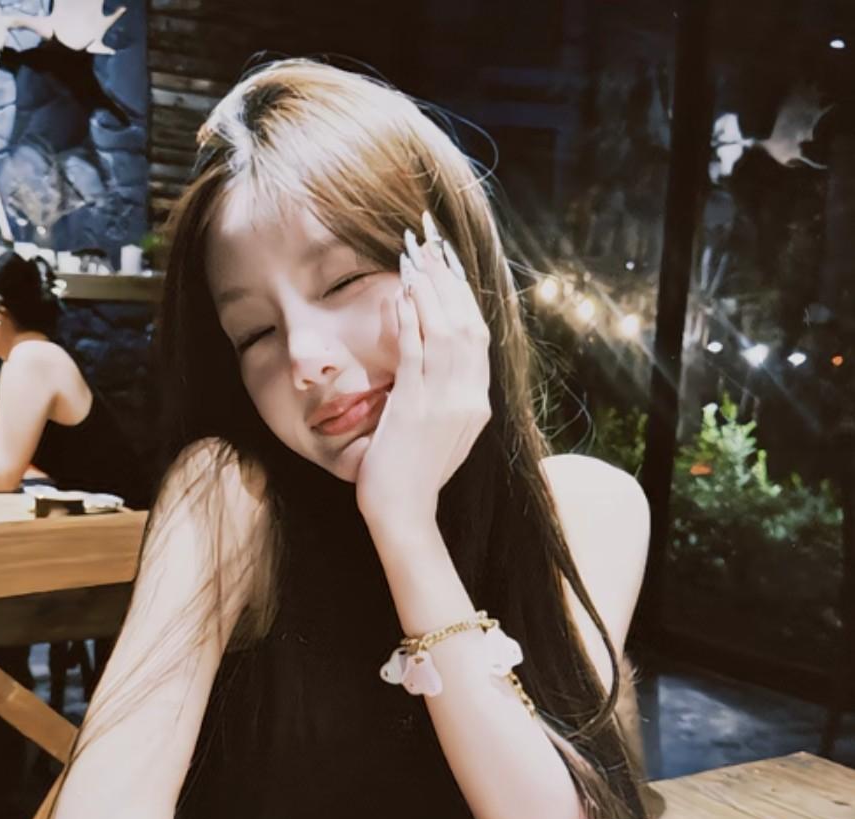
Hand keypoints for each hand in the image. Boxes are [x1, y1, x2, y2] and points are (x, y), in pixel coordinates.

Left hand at [355, 213, 490, 530]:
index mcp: (479, 403)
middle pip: (467, 324)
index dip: (463, 295)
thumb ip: (451, 395)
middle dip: (448, 279)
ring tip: (415, 257)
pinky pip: (416, 354)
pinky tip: (400, 294)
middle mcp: (470, 398)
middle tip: (430, 242)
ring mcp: (446, 403)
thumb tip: (441, 355)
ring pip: (445, 333)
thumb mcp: (446, 432)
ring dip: (429, 291)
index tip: (448, 262)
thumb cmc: (416, 474)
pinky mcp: (415, 409)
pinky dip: (410, 321)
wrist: (404, 514)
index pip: (478, 336)